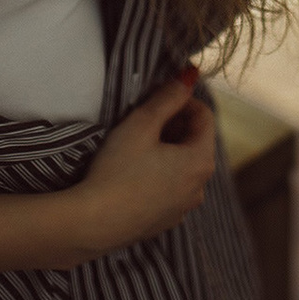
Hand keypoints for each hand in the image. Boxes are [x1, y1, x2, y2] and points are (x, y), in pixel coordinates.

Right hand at [64, 66, 216, 260]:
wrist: (93, 223)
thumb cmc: (116, 170)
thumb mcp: (141, 124)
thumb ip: (168, 97)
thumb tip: (189, 76)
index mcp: (201, 161)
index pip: (205, 117)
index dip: (183, 101)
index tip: (158, 99)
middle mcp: (200, 187)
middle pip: (196, 142)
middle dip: (175, 125)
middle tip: (145, 120)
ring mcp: (184, 208)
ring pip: (184, 166)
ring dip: (167, 150)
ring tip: (137, 146)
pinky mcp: (166, 221)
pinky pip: (171, 188)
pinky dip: (160, 174)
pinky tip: (134, 174)